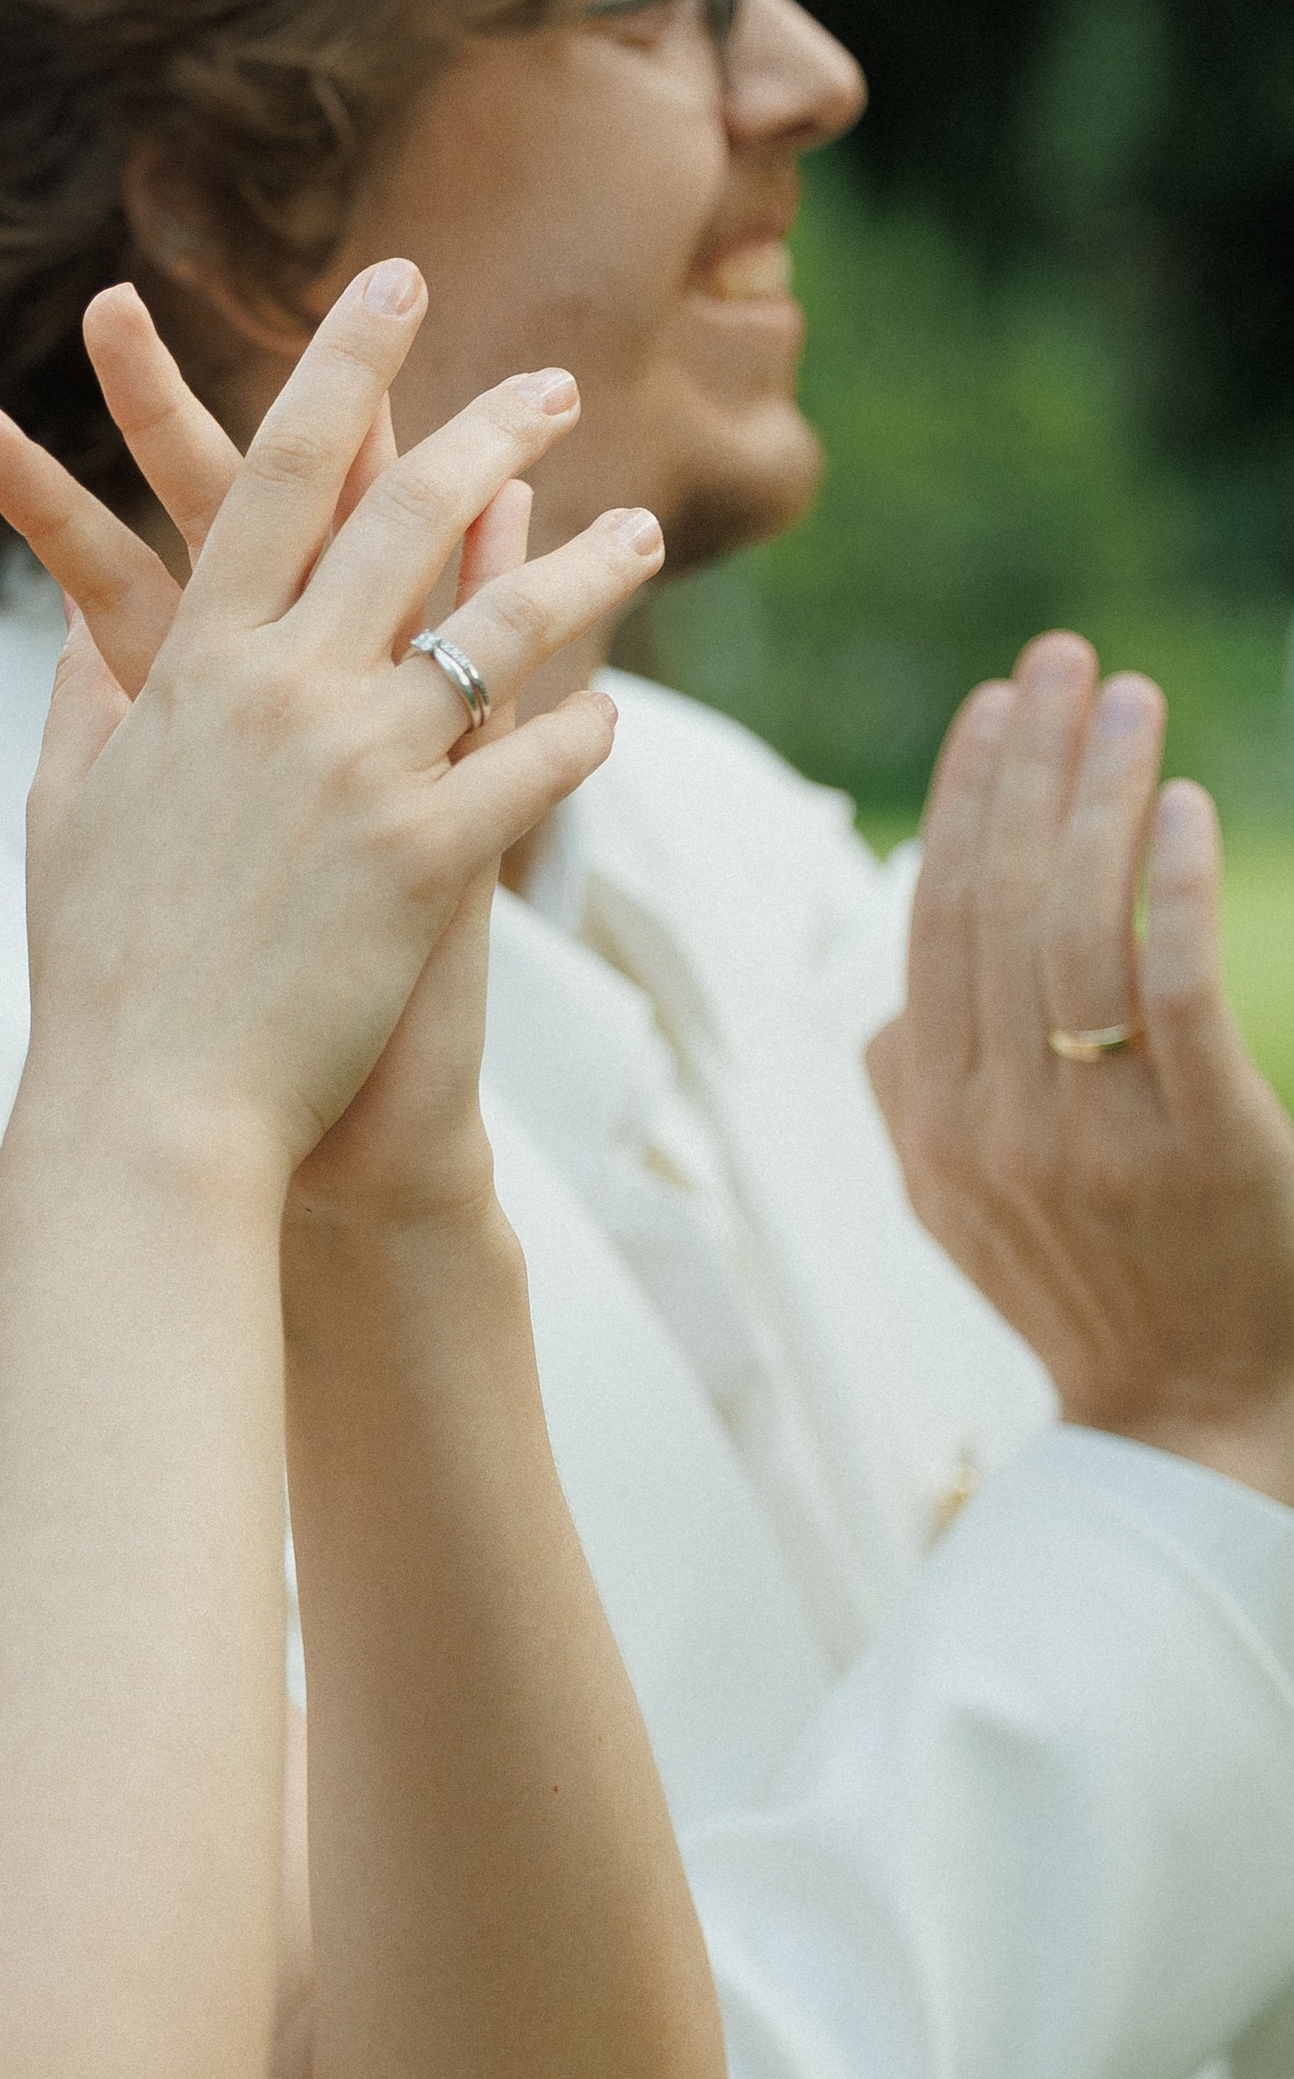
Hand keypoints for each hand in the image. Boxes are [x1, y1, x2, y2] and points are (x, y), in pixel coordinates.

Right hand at [0, 281, 662, 1219]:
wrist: (148, 1108)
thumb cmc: (95, 977)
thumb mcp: (65, 819)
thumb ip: (87, 709)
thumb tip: (87, 640)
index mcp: (192, 666)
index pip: (276, 471)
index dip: (343, 365)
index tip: (394, 285)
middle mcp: (280, 690)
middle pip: (404, 515)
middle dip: (489, 430)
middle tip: (551, 384)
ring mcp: (359, 767)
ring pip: (499, 626)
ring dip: (584, 566)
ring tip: (643, 530)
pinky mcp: (428, 857)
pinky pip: (534, 763)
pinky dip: (577, 734)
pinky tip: (609, 714)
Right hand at [868, 632, 1293, 1505]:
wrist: (1188, 1418)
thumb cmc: (1092, 1293)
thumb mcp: (961, 1207)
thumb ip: (913, 1101)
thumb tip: (880, 1009)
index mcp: (930, 1124)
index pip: (934, 927)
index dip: (961, 803)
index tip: (993, 705)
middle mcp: (991, 1125)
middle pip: (995, 906)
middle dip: (1029, 764)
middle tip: (1064, 659)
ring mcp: (1088, 1138)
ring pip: (1074, 930)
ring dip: (1100, 795)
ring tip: (1130, 699)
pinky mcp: (1197, 1144)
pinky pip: (1166, 992)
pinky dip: (1167, 888)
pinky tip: (1180, 806)